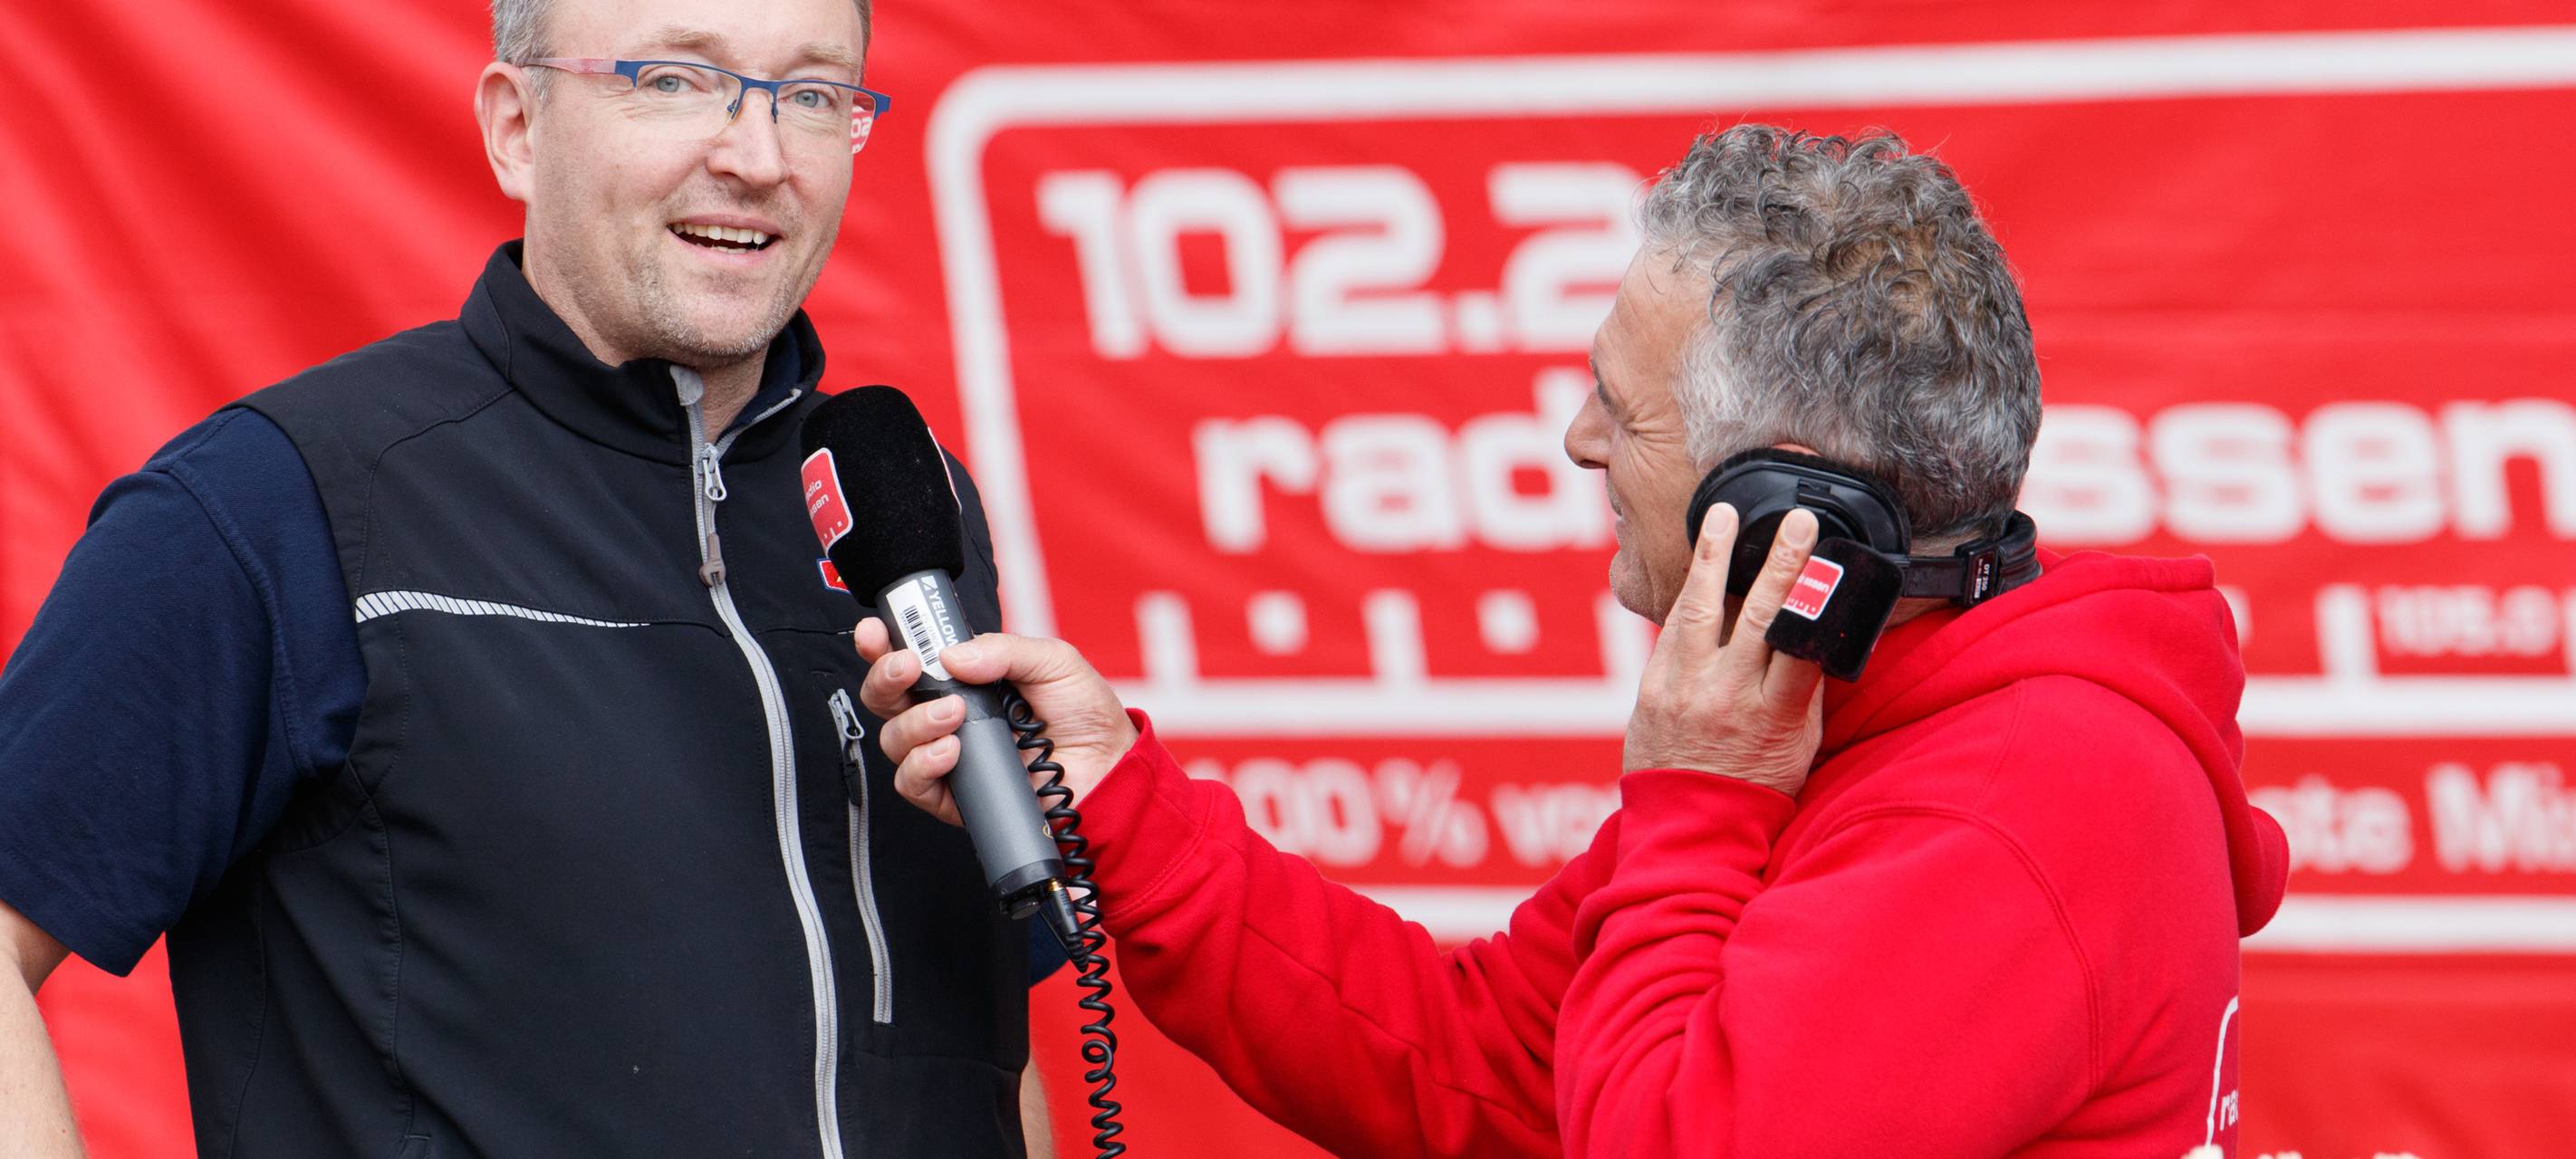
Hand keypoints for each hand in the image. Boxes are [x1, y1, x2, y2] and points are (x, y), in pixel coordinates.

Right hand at [856, 622, 1137, 825]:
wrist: (1110, 768)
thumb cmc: (1083, 713)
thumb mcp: (1051, 662)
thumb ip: (1004, 650)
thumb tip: (950, 655)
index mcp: (962, 678)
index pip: (908, 658)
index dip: (881, 644)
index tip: (875, 630)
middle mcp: (946, 715)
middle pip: (886, 699)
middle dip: (885, 679)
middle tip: (907, 668)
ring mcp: (947, 756)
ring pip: (894, 741)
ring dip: (915, 724)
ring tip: (953, 716)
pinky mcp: (955, 797)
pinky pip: (914, 785)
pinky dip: (923, 765)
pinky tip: (952, 751)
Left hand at [1622, 504, 1827, 794]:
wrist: (1690, 826)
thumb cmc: (1757, 782)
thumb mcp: (1800, 741)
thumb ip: (1803, 685)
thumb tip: (1817, 630)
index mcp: (1775, 714)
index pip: (1802, 643)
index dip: (1818, 597)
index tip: (1832, 558)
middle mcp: (1727, 696)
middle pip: (1759, 617)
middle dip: (1782, 563)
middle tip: (1798, 520)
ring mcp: (1684, 689)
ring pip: (1700, 609)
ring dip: (1713, 556)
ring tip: (1721, 515)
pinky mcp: (1651, 686)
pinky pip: (1672, 628)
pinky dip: (1688, 593)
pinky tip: (1699, 561)